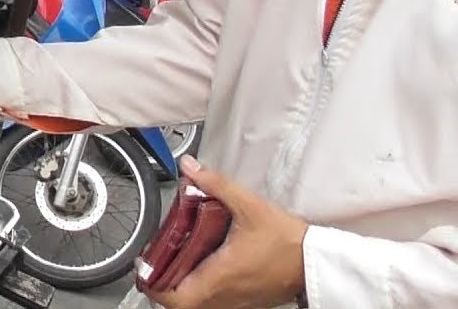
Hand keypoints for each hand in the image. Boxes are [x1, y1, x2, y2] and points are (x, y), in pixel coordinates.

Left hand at [145, 156, 308, 308]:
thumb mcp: (248, 205)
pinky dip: (201, 288)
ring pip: (198, 304)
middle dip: (163, 284)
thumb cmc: (287, 240)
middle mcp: (225, 295)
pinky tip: (202, 264)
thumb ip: (215, 184)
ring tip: (175, 260)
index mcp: (220, 276)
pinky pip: (215, 302)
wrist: (317, 262)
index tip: (145, 268)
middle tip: (156, 261)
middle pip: (181, 303)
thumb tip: (190, 168)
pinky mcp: (246, 302)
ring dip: (182, 286)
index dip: (154, 286)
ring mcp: (236, 302)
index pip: (175, 299)